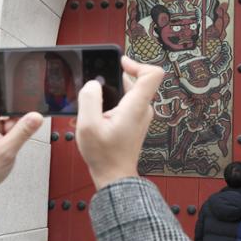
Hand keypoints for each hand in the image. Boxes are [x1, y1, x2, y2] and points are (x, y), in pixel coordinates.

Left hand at [0, 41, 42, 207]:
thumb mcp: (4, 153)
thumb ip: (21, 132)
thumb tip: (35, 115)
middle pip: (1, 97)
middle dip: (13, 107)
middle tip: (12, 128)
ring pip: (6, 113)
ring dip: (13, 125)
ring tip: (8, 142)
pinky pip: (5, 124)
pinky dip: (11, 132)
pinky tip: (9, 144)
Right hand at [76, 56, 163, 188]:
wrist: (114, 177)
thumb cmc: (104, 156)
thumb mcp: (88, 125)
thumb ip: (89, 99)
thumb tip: (93, 84)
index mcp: (136, 106)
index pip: (152, 74)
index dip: (136, 63)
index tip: (119, 63)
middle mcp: (142, 109)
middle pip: (133, 81)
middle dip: (111, 81)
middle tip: (93, 88)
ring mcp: (139, 116)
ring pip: (125, 93)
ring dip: (107, 95)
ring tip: (89, 107)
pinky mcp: (133, 123)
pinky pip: (123, 105)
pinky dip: (109, 106)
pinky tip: (94, 117)